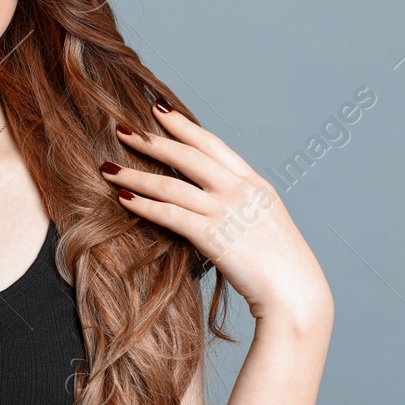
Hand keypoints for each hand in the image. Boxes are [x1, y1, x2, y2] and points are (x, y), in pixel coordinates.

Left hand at [102, 101, 331, 327]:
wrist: (297, 294)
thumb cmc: (282, 266)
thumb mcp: (265, 222)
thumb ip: (242, 205)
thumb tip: (215, 199)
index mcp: (255, 183)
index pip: (213, 145)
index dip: (183, 126)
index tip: (159, 110)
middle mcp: (240, 190)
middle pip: (187, 156)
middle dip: (151, 141)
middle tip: (122, 128)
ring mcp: (227, 211)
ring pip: (171, 185)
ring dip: (135, 174)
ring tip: (107, 167)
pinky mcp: (213, 236)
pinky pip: (170, 215)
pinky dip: (143, 205)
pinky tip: (123, 198)